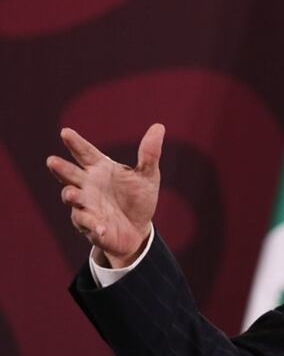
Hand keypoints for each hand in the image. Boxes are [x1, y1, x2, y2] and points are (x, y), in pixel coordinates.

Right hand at [46, 124, 164, 267]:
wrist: (138, 228)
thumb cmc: (138, 198)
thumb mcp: (147, 176)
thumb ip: (149, 154)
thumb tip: (159, 127)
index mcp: (100, 169)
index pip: (85, 153)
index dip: (76, 143)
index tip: (65, 132)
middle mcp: (88, 186)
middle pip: (71, 174)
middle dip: (61, 169)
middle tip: (52, 160)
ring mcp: (86, 206)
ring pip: (73, 199)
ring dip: (71, 196)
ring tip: (71, 193)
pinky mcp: (91, 226)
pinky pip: (89, 225)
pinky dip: (94, 226)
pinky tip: (102, 227)